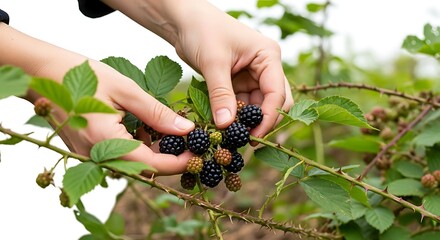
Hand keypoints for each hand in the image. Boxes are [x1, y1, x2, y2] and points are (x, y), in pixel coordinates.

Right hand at [0, 23, 194, 174]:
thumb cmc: (81, 75)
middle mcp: (97, 157)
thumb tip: (186, 129)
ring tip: (171, 129)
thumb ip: (157, 114)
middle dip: (171, 157)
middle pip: (145, 169)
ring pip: (134, 164)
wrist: (41, 74)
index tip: (200, 153)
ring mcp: (91, 157)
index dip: (180, 163)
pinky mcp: (89, 152)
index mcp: (105, 142)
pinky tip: (148, 127)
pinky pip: (120, 156)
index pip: (153, 166)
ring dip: (155, 150)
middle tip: (191, 138)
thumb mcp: (126, 90)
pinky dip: (138, 146)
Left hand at [101, 0, 293, 137]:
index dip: (268, 117)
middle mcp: (265, 67)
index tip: (253, 137)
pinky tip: (224, 127)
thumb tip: (226, 125)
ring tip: (230, 137)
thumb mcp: (213, 62)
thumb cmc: (202, 30)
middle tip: (244, 141)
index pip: (277, 93)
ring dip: (245, 122)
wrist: (183, 21)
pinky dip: (234, 117)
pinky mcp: (237, 83)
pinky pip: (241, 105)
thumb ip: (221, 95)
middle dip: (260, 122)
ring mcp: (252, 76)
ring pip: (256, 107)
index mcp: (268, 56)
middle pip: (273, 102)